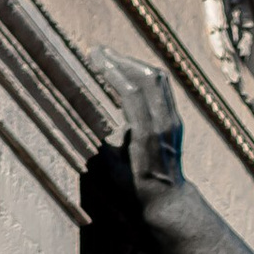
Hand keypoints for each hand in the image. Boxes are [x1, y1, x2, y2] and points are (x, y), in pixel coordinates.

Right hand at [90, 47, 185, 196]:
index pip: (131, 92)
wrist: (168, 202)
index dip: (112, 70)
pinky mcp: (176, 119)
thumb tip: (77, 116)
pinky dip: (144, 74)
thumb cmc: (133, 190)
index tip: (94, 56)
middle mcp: (164, 124)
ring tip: (112, 59)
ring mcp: (173, 121)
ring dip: (134, 64)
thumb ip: (97, 143)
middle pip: (147, 78)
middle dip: (122, 60)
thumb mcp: (110, 171)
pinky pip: (162, 86)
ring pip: (158, 78)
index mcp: (147, 137)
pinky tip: (128, 73)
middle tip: (99, 52)